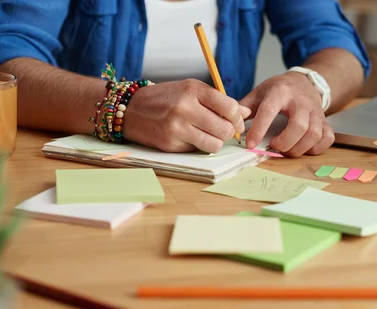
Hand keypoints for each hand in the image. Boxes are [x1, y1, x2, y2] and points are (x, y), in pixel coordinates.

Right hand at [122, 79, 250, 152]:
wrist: (130, 109)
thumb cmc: (165, 98)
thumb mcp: (190, 90)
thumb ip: (218, 101)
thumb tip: (246, 113)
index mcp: (192, 90)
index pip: (230, 107)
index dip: (238, 117)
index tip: (236, 120)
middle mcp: (185, 108)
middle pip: (225, 129)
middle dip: (228, 132)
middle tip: (222, 130)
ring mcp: (177, 128)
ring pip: (215, 144)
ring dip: (216, 142)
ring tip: (207, 135)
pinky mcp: (170, 144)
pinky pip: (198, 150)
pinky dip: (199, 146)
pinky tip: (189, 137)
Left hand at [239, 72, 334, 156]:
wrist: (305, 82)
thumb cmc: (279, 91)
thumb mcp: (259, 92)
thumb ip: (244, 107)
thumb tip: (233, 123)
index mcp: (280, 92)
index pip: (269, 111)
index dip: (259, 129)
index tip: (250, 144)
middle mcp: (300, 101)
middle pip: (299, 126)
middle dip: (285, 142)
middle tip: (275, 147)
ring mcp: (315, 112)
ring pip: (314, 134)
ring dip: (299, 148)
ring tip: (287, 150)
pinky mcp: (325, 121)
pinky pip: (327, 138)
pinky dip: (316, 148)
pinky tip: (304, 148)